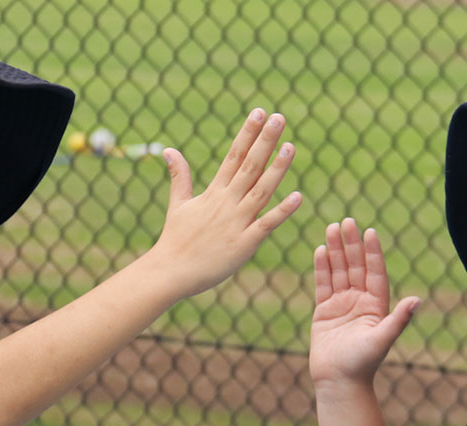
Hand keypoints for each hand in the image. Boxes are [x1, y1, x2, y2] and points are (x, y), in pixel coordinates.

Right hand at [139, 109, 302, 297]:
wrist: (170, 272)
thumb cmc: (175, 239)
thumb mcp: (178, 204)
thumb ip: (179, 176)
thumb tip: (168, 150)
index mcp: (214, 192)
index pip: (233, 155)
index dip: (248, 133)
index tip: (259, 112)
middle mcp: (226, 203)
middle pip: (249, 166)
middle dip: (265, 141)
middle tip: (279, 117)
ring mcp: (236, 222)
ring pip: (261, 191)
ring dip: (277, 169)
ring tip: (290, 147)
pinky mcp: (244, 244)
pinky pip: (267, 225)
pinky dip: (282, 211)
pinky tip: (298, 197)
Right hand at [309, 218, 419, 386]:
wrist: (339, 382)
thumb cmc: (362, 364)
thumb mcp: (381, 339)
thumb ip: (397, 319)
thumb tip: (416, 300)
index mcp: (376, 306)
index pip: (375, 273)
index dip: (373, 253)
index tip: (369, 232)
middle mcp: (360, 301)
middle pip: (356, 266)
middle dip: (351, 244)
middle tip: (346, 222)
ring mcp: (342, 305)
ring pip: (339, 271)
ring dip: (335, 251)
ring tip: (331, 228)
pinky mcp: (324, 311)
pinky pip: (323, 284)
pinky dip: (322, 267)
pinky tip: (320, 250)